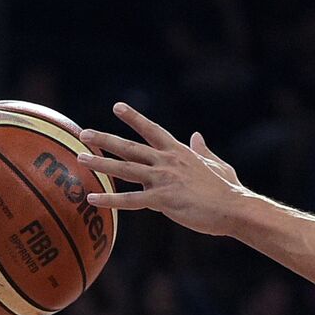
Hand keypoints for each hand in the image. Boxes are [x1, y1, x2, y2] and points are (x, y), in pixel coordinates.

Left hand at [78, 103, 246, 237]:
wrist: (235, 208)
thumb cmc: (228, 189)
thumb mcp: (217, 163)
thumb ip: (203, 149)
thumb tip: (197, 135)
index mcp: (179, 152)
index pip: (153, 130)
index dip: (134, 118)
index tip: (117, 106)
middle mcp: (168, 162)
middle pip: (130, 147)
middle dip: (105, 139)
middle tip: (83, 132)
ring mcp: (164, 179)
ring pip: (125, 169)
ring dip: (101, 163)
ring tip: (80, 158)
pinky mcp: (164, 199)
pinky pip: (131, 200)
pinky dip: (110, 199)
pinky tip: (92, 198)